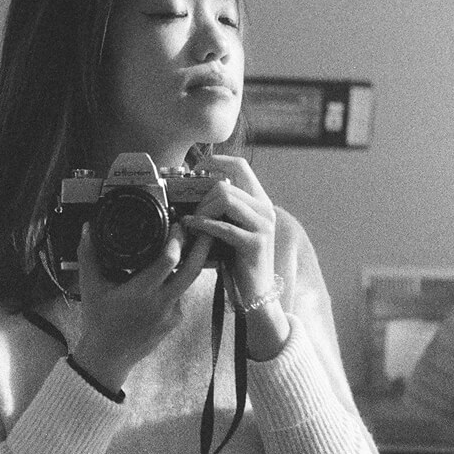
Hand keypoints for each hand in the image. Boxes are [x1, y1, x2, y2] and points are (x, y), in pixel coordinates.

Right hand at [70, 220, 214, 391]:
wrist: (108, 356)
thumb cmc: (98, 321)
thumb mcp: (90, 286)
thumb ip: (88, 255)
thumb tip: (87, 229)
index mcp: (141, 292)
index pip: (168, 261)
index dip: (176, 240)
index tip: (178, 225)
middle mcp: (161, 303)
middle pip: (193, 270)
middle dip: (202, 247)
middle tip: (205, 229)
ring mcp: (171, 314)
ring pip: (187, 282)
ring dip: (187, 264)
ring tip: (182, 249)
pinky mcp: (175, 321)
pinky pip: (179, 296)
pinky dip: (173, 284)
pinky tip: (161, 281)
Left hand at [181, 155, 289, 358]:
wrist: (255, 292)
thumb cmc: (237, 259)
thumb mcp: (230, 227)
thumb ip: (220, 208)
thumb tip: (192, 191)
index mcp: (259, 201)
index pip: (240, 166)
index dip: (215, 161)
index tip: (195, 168)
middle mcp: (265, 209)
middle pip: (226, 184)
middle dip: (201, 196)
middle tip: (189, 212)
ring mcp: (263, 226)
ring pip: (225, 199)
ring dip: (201, 210)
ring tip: (191, 223)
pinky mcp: (255, 244)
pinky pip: (223, 227)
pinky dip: (203, 226)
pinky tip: (191, 229)